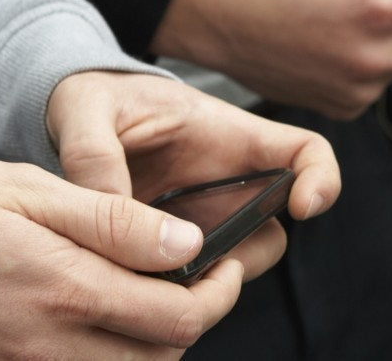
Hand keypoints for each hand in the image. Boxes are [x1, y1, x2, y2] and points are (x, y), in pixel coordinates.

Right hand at [0, 160, 242, 359]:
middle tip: (203, 279)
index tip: (227, 266)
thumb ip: (117, 222)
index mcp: (72, 290)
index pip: (178, 316)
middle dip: (198, 318)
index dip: (219, 294)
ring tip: (162, 294)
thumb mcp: (42, 195)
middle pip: (164, 355)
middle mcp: (58, 342)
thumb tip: (186, 243)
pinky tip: (118, 319)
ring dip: (162, 340)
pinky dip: (121, 355)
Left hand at [46, 72, 341, 276]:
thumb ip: (94, 154)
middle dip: (242, 256)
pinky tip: (123, 280)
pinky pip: (183, 284)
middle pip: (270, 234)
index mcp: (227, 137)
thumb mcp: (86, 108)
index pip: (305, 152)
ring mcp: (200, 222)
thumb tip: (106, 214)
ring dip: (197, 281)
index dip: (323, 180)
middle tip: (193, 260)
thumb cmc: (94, 98)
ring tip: (142, 268)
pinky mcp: (166, 250)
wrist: (69, 120)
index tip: (304, 207)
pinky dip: (162, 293)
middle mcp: (225, 186)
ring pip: (229, 268)